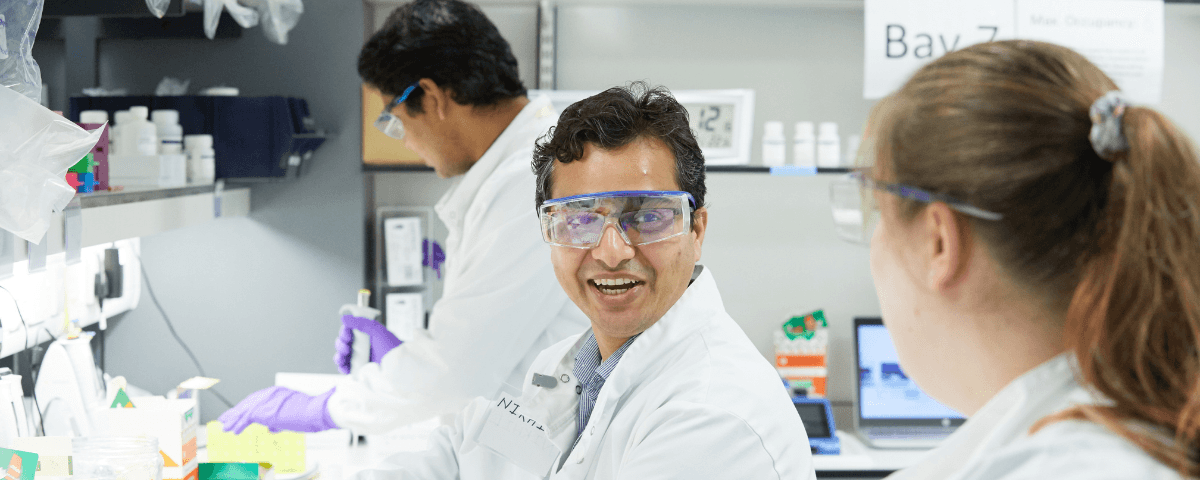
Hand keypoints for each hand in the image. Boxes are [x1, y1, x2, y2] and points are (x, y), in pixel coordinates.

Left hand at [218, 386, 337, 433]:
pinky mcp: (265, 408)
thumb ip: (279, 421)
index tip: (238, 414)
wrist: (316, 411)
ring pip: (245, 409)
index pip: (258, 400)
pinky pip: (247, 417)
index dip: (246, 408)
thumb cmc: (311, 414)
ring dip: (234, 419)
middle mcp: (271, 393)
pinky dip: (239, 424)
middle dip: (236, 412)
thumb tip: (271, 428)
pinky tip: (233, 430)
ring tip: (225, 427)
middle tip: (225, 418)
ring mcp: (267, 400)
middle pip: (249, 402)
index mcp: (278, 392)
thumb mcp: (293, 416)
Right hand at [334, 315, 402, 373]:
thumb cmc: (392, 348)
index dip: (345, 331)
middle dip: (341, 342)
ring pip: (342, 355)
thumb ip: (362, 322)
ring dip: (339, 353)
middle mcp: (362, 347)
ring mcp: (360, 359)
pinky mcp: (359, 371)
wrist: (399, 366)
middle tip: (347, 343)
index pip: (349, 332)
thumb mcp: (378, 331)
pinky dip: (341, 366)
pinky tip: (343, 365)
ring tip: (344, 353)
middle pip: (344, 343)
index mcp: (366, 336)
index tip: (346, 330)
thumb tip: (345, 318)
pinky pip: (345, 368)